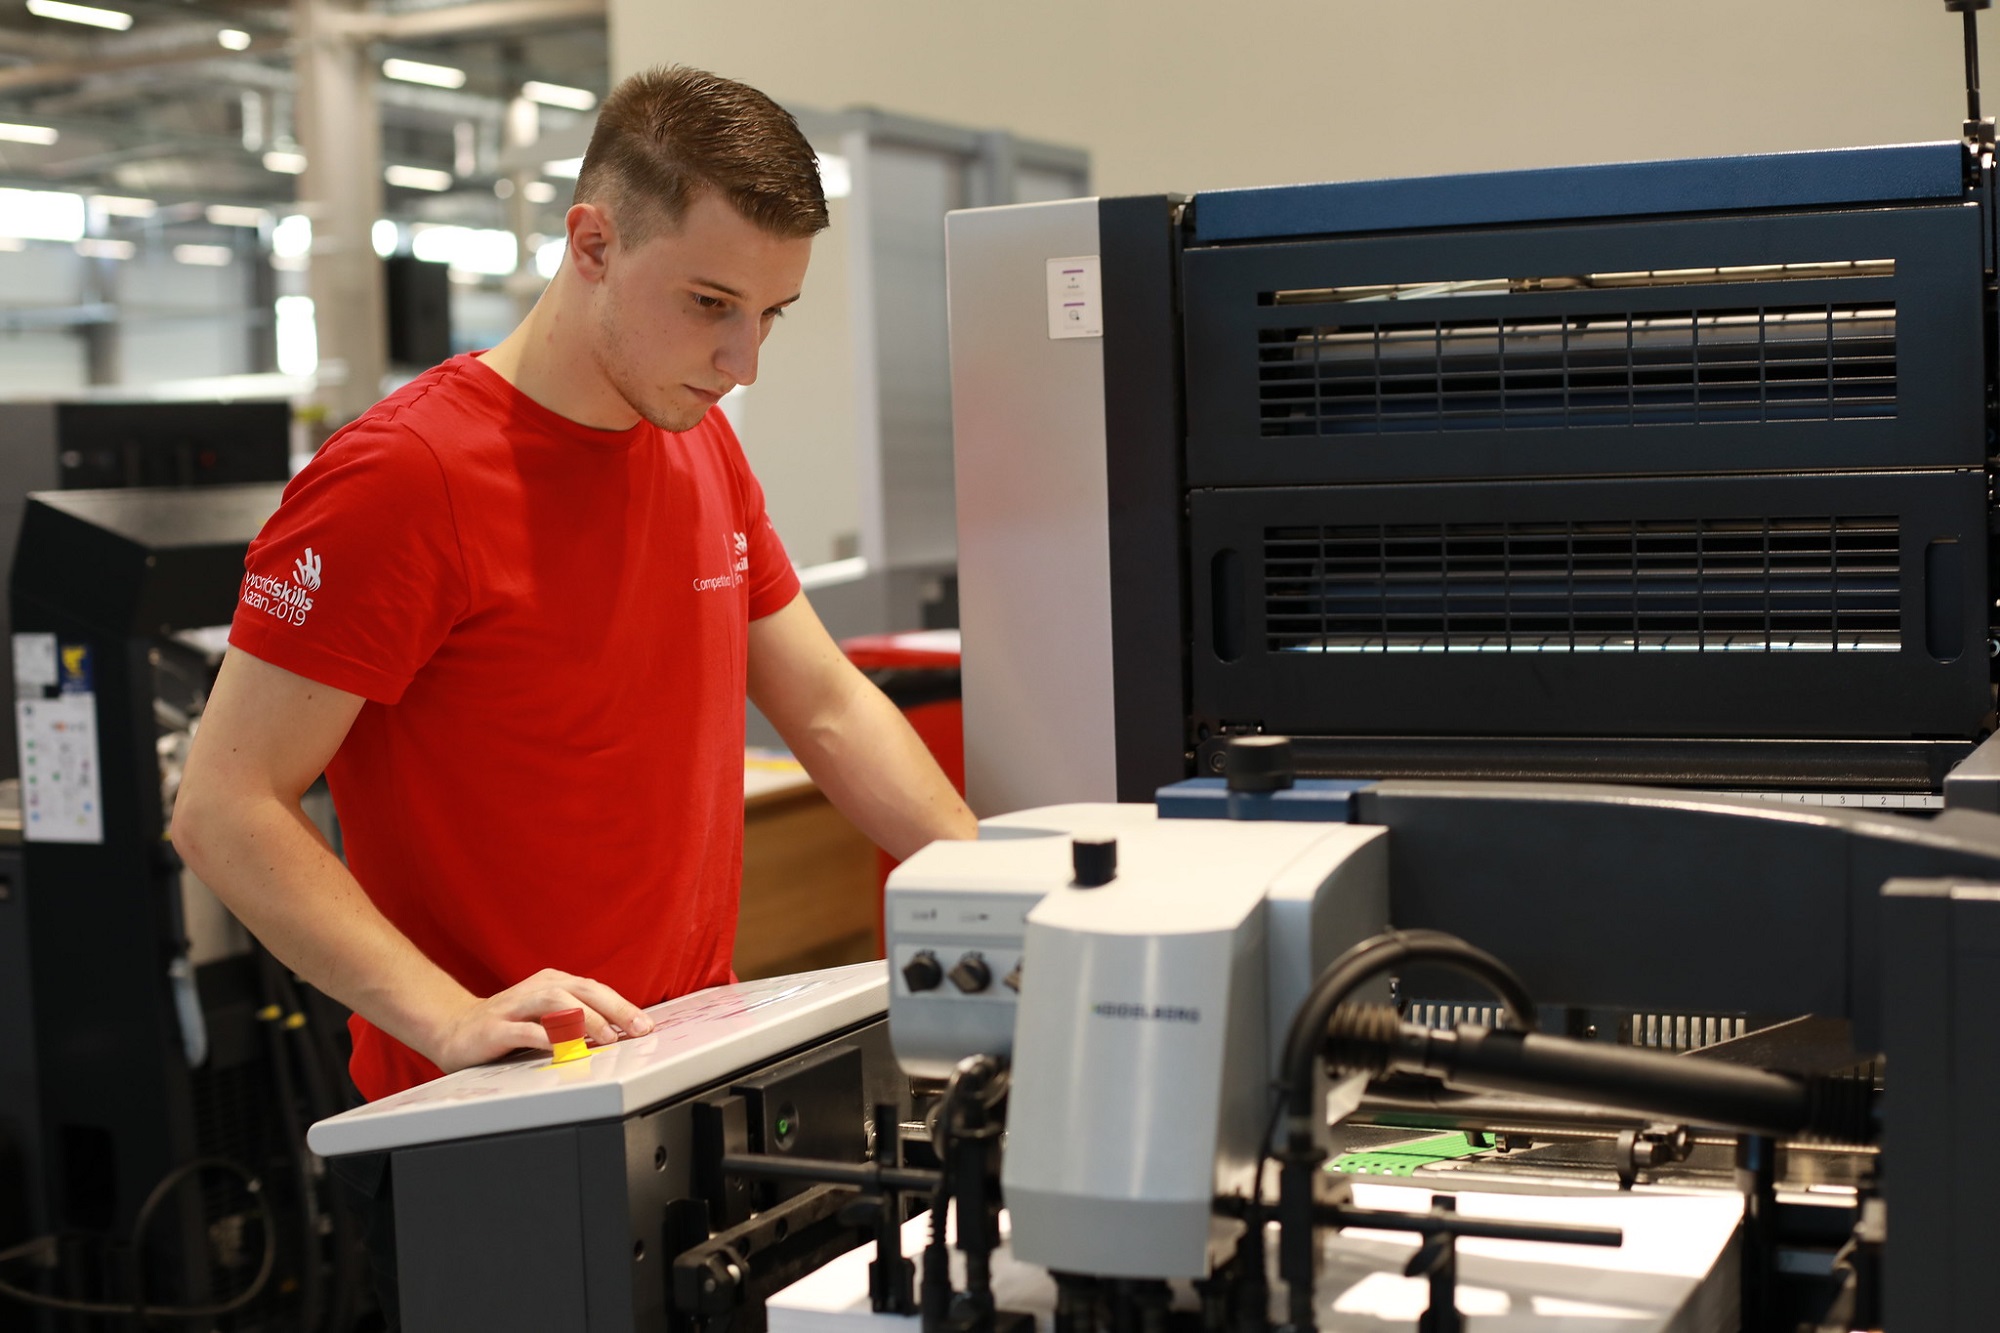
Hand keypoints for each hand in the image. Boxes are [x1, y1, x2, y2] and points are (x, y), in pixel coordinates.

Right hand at [426, 968, 655, 1072]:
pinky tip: (564, 1048)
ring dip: (585, 1019)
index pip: (594, 989)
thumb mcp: (546, 1017)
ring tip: (606, 1038)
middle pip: (581, 990)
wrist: (454, 1029)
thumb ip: (577, 1020)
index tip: (644, 1025)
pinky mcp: (496, 1026)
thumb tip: (619, 1032)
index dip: (622, 1006)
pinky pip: (524, 1029)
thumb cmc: (508, 1024)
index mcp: (552, 982)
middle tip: (636, 1029)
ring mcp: (514, 1006)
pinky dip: (547, 1037)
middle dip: (613, 1009)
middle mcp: (536, 989)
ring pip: (556, 1003)